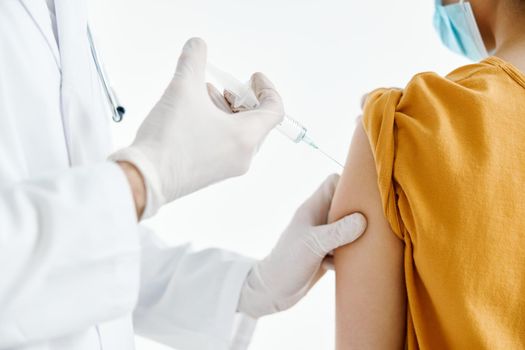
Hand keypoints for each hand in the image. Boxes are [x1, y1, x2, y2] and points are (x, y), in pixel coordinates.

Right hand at [110, 38, 283, 218]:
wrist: (144, 178)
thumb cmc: (169, 138)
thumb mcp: (182, 89)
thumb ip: (194, 60)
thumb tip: (197, 44)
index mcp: (246, 137)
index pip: (275, 110)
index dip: (267, 88)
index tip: (252, 77)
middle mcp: (243, 156)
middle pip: (257, 121)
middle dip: (242, 98)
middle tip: (224, 88)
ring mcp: (228, 168)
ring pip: (240, 133)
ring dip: (227, 111)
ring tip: (204, 97)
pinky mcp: (212, 174)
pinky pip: (227, 145)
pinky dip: (219, 126)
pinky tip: (194, 115)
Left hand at [237, 175, 366, 317]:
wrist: (271, 292)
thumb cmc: (286, 264)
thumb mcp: (312, 246)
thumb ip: (336, 233)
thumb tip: (362, 220)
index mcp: (312, 209)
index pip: (332, 183)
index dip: (349, 183)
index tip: (368, 194)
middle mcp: (318, 220)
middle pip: (344, 204)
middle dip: (361, 210)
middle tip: (377, 220)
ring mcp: (322, 238)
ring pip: (348, 227)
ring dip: (359, 235)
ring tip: (370, 243)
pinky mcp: (325, 255)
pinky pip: (346, 248)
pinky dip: (352, 254)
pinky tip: (352, 265)